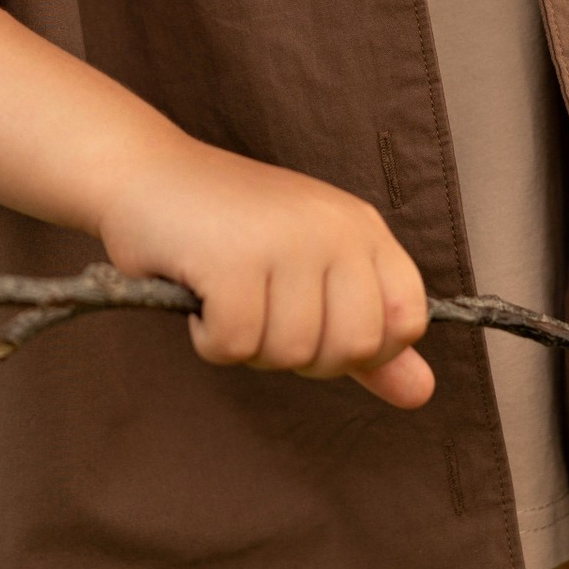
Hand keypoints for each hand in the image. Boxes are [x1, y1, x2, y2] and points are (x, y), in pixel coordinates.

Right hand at [99, 141, 434, 409]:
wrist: (146, 174)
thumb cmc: (229, 227)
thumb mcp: (311, 273)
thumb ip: (368, 337)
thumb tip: (421, 394)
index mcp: (361, 228)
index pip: (406, 320)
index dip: (363, 347)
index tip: (317, 324)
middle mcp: (333, 228)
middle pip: (350, 348)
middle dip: (300, 353)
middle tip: (261, 309)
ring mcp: (284, 241)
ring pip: (291, 354)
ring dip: (248, 345)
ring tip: (227, 295)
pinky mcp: (231, 260)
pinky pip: (235, 347)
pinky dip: (209, 339)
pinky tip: (200, 295)